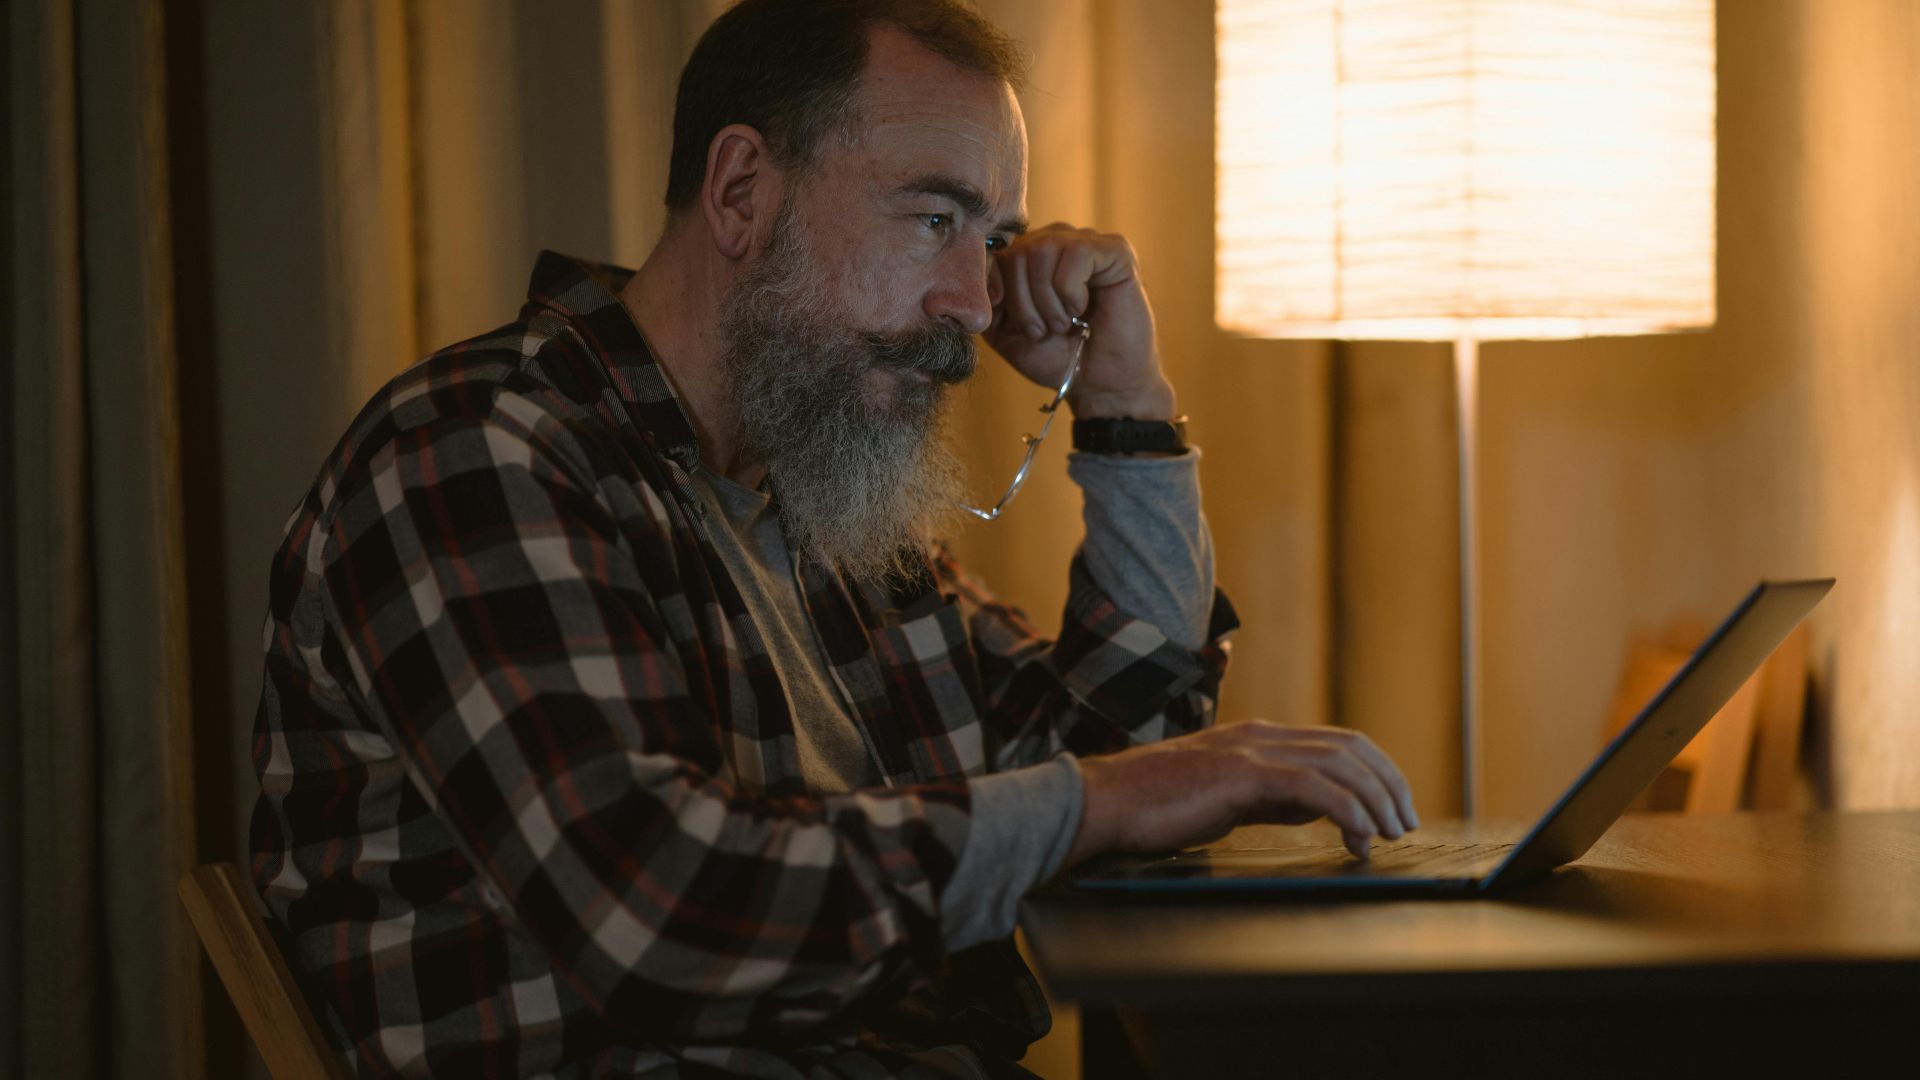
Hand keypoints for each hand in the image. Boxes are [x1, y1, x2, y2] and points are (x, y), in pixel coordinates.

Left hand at [984, 224, 1176, 418]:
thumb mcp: (1003, 329)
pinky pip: (1077, 252)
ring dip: (1047, 300)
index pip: (996, 252)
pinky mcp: (1116, 250)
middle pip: (1017, 250)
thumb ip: (985, 297)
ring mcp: (1087, 241)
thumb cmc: (1054, 356)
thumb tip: (975, 272)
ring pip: (1044, 248)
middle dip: (1023, 301)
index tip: (1016, 325)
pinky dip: (1071, 291)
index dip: (996, 290)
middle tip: (1043, 330)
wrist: (1097, 384)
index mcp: (1029, 254)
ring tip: (1063, 323)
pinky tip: (1083, 309)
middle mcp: (1057, 239)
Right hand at [1067, 721, 1419, 864]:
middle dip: (1388, 783)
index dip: (1376, 771)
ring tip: (1389, 832)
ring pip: (1339, 763)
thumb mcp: (1226, 798)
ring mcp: (1251, 750)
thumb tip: (1317, 811)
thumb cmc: (1156, 806)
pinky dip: (1346, 810)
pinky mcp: (1241, 774)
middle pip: (1349, 746)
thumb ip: (1271, 797)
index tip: (1393, 806)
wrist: (1106, 803)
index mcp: (1259, 738)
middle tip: (1404, 821)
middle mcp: (1261, 735)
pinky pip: (1313, 787)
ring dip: (1375, 799)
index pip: (1338, 742)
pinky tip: (1358, 835)